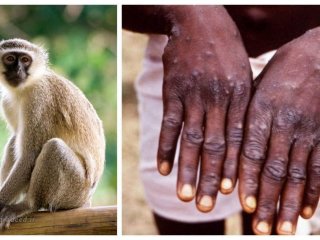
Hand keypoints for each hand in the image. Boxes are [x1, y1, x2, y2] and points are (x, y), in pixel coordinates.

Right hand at [156, 6, 251, 211]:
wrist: (199, 20)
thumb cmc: (225, 51)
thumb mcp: (243, 73)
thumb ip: (241, 105)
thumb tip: (242, 140)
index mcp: (240, 96)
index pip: (239, 140)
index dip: (235, 168)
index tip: (231, 194)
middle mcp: (218, 99)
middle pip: (216, 146)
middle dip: (212, 178)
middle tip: (207, 208)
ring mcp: (194, 95)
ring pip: (192, 139)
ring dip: (188, 170)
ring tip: (185, 197)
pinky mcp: (172, 91)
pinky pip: (168, 124)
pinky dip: (165, 147)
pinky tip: (163, 169)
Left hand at [239, 27, 319, 233]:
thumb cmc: (281, 70)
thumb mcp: (258, 86)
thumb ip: (246, 116)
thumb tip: (231, 146)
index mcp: (262, 111)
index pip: (251, 151)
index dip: (247, 179)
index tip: (242, 204)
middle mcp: (285, 124)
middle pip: (274, 169)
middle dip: (267, 201)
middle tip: (259, 229)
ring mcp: (309, 130)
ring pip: (298, 174)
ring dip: (289, 204)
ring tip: (282, 229)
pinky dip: (314, 191)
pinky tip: (306, 211)